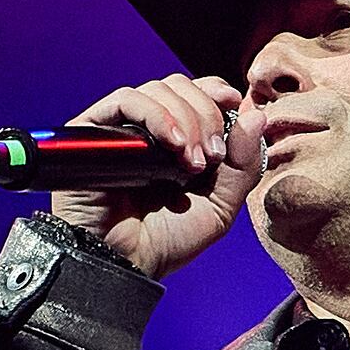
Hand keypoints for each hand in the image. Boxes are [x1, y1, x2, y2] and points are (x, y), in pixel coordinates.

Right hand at [49, 71, 260, 282]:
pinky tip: (173, 145)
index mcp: (179, 140)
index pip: (196, 91)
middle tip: (211, 157)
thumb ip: (243, 164)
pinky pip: (125, 99)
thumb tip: (256, 114)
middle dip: (206, 114)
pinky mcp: (93, 131)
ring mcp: (122, 129)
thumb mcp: (220, 207)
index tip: (234, 103)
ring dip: (186, 118)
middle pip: (180, 86)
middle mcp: (149, 130)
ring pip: (157, 89)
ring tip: (192, 162)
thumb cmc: (166, 241)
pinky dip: (156, 114)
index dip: (215, 90)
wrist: (124, 264)